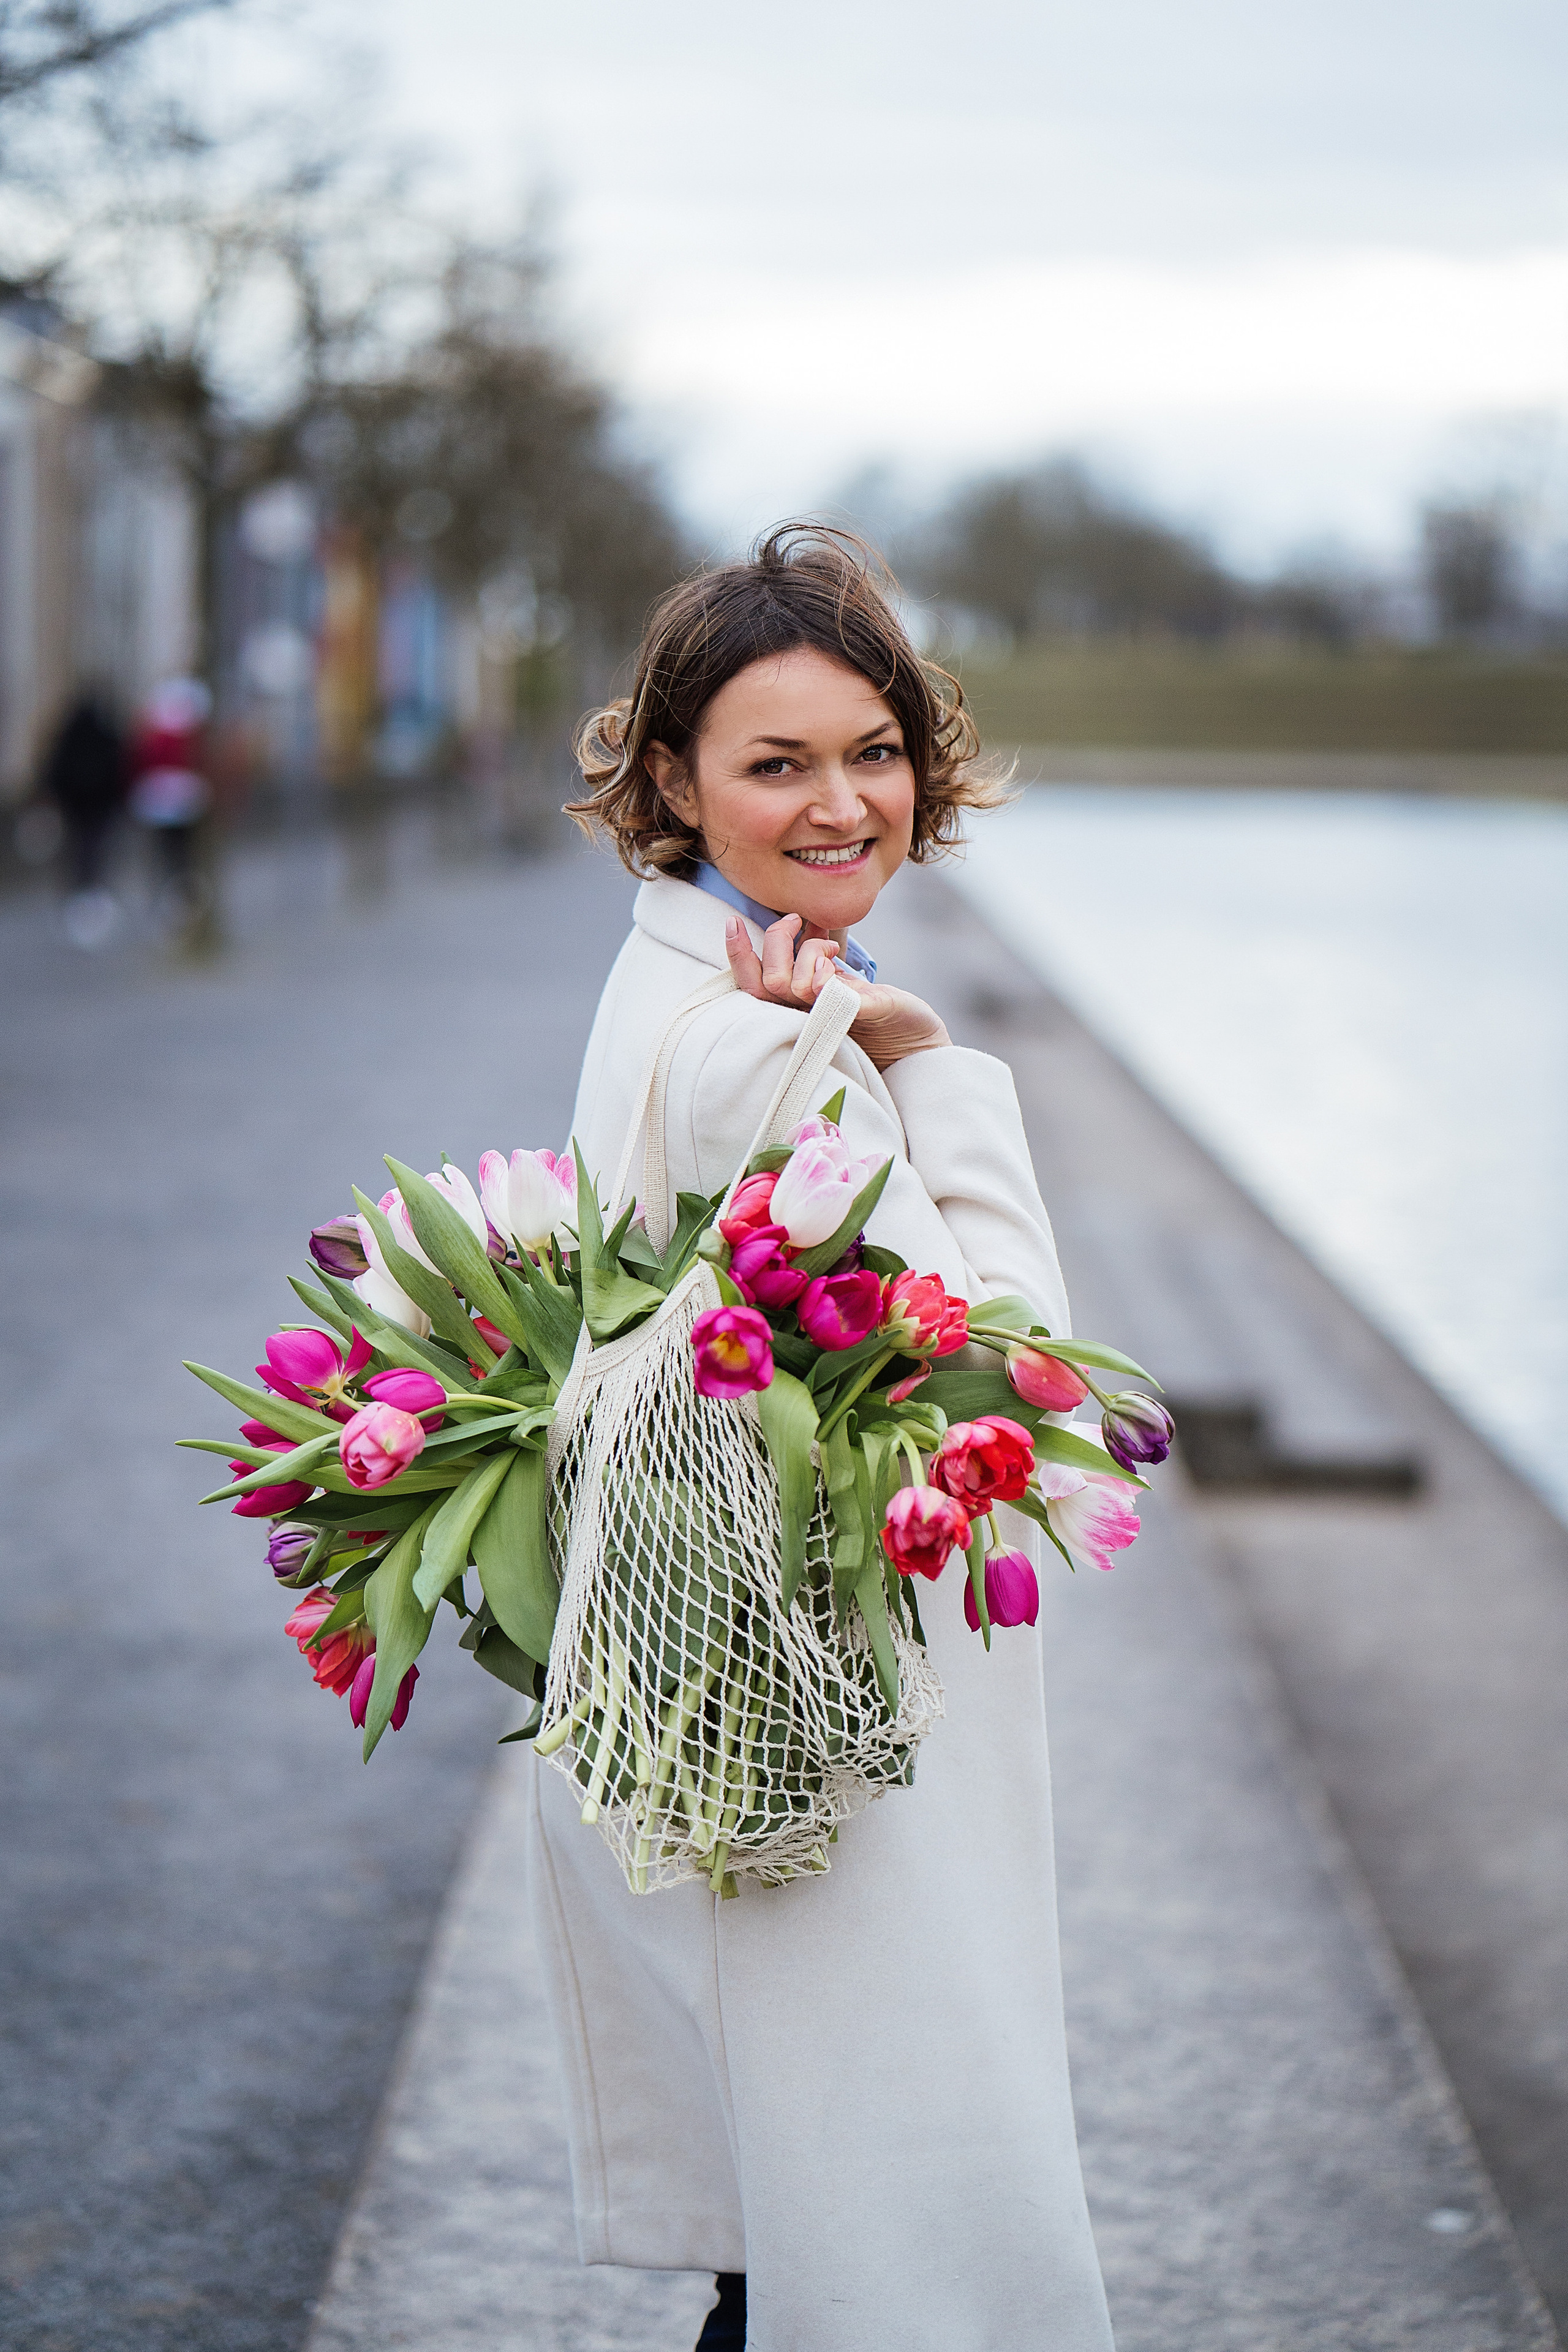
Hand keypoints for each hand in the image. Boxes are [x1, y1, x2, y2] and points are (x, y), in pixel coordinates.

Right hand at [724, 913, 950, 1072]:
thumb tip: (803, 922)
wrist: (920, 1047)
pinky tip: (836, 960)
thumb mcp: (847, 982)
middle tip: (799, 922)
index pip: (753, 985)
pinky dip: (826, 973)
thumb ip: (822, 960)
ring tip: (831, 947)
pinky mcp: (858, 1016)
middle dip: (779, 941)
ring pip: (792, 984)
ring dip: (809, 952)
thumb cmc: (883, 1016)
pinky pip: (830, 994)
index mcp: (798, 1008)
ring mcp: (829, 1019)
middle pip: (768, 982)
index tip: (733, 923)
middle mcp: (807, 1017)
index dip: (737, 955)